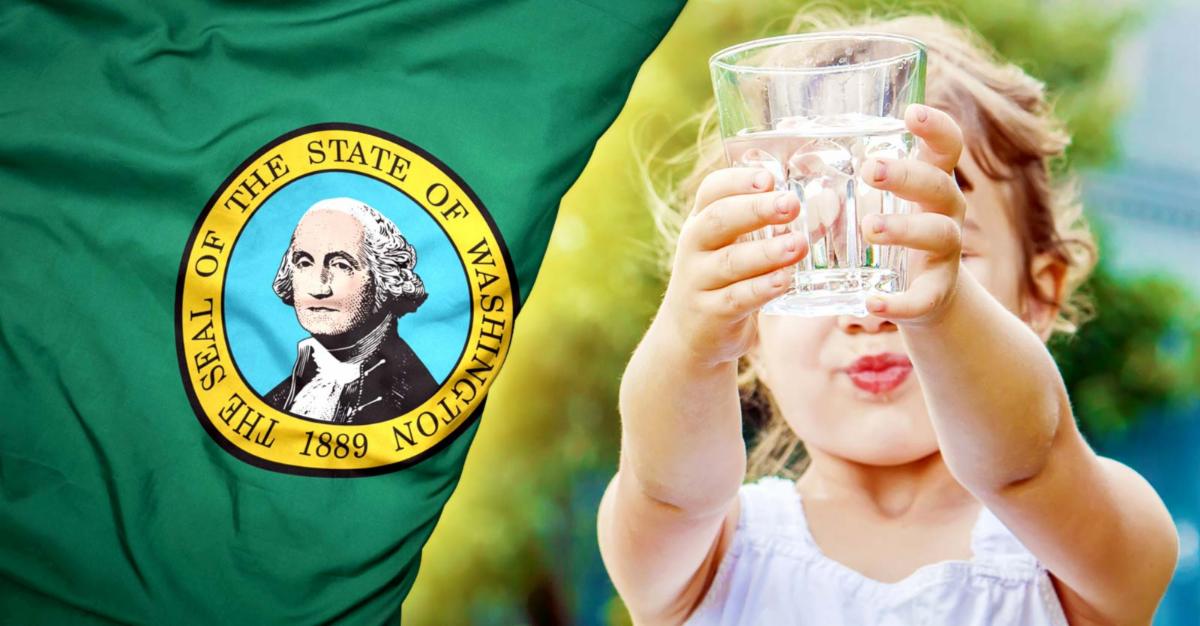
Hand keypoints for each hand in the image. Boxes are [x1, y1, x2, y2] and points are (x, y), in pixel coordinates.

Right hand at [658, 168, 808, 365]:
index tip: (769, 177)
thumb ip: (770, 227)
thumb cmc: (724, 281)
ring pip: (730, 262)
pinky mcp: (709, 314)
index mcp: (701, 222)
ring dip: (766, 252)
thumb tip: (828, 203)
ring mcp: (697, 281)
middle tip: (791, 204)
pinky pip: (736, 298)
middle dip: (756, 209)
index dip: (738, 180)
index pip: (712, 191)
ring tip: (798, 244)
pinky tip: (783, 281)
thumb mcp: (736, 248)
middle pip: (718, 220)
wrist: (689, 336)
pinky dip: (760, 288)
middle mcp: (694, 247)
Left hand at [861, 104, 966, 324]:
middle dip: (906, 175)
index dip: (936, 127)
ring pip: (939, 234)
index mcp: (930, 182)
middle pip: (939, 185)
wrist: (922, 296)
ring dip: (905, 228)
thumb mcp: (872, 199)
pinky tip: (871, 303)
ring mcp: (945, 253)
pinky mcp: (936, 293)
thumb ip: (839, 168)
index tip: (910, 113)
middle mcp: (946, 212)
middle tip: (869, 170)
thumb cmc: (889, 233)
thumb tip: (785, 124)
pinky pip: (924, 297)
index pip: (946, 146)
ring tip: (870, 227)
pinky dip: (899, 302)